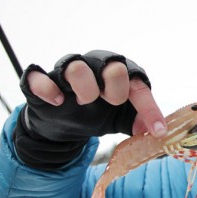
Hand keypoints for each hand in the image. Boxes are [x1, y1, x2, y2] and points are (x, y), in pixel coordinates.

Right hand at [14, 50, 165, 168]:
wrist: (63, 123)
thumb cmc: (98, 113)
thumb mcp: (121, 119)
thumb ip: (138, 122)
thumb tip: (155, 132)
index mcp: (120, 74)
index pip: (139, 85)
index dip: (149, 109)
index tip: (157, 131)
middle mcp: (96, 67)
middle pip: (114, 65)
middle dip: (117, 87)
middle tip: (111, 103)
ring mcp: (67, 72)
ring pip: (76, 66)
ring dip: (85, 86)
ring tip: (84, 102)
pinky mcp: (42, 81)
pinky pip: (38, 76)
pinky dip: (47, 88)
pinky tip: (58, 102)